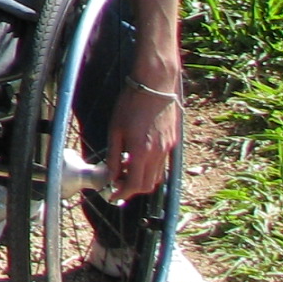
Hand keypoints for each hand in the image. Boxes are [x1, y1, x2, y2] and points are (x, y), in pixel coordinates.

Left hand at [105, 62, 181, 200]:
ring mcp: (168, 149)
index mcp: (141, 152)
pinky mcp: (173, 142)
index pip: (134, 185)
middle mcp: (158, 154)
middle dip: (132, 189)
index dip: (122, 193)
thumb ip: (113, 154)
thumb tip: (110, 174)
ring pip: (157, 176)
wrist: (155, 86)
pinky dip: (151, 168)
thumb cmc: (131, 104)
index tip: (113, 195)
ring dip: (142, 179)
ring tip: (126, 169)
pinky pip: (163, 164)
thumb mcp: (115, 129)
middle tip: (118, 184)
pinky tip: (138, 157)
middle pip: (148, 185)